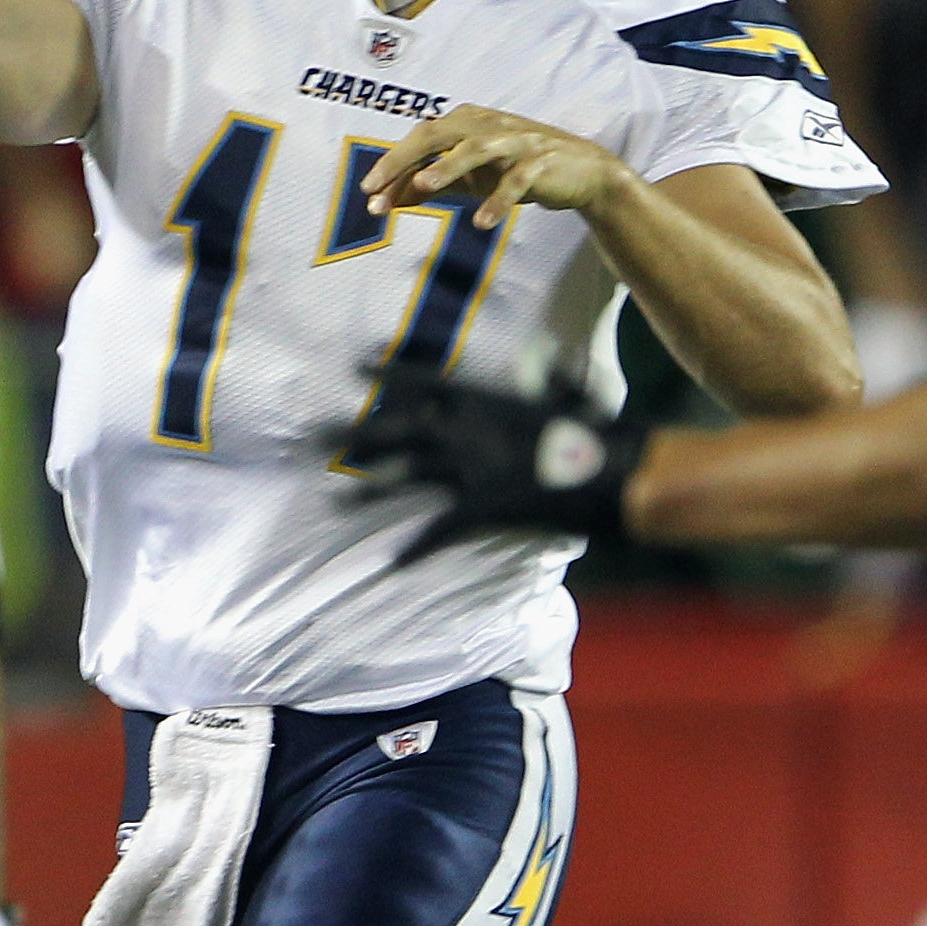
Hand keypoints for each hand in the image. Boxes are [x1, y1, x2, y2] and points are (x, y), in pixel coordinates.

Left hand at [334, 365, 648, 550]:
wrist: (616, 471)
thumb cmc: (600, 433)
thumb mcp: (574, 400)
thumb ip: (558, 383)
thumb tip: (559, 361)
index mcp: (489, 400)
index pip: (427, 381)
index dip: (390, 373)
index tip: (356, 365)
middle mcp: (469, 430)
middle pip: (398, 429)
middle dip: (354, 433)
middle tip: (310, 437)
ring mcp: (472, 468)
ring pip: (406, 477)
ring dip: (367, 491)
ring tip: (329, 502)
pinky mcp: (481, 505)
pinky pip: (439, 528)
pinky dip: (417, 547)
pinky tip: (391, 563)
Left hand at [362, 105, 633, 229]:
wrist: (583, 172)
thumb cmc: (517, 170)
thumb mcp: (471, 178)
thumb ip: (432, 184)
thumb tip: (387, 199)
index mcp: (466, 123)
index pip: (420, 140)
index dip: (392, 165)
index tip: (368, 194)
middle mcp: (487, 124)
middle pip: (437, 134)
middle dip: (405, 160)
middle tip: (376, 187)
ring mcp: (516, 141)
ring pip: (476, 148)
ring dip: (449, 166)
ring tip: (425, 187)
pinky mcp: (541, 162)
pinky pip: (515, 181)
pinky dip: (498, 201)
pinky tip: (481, 223)